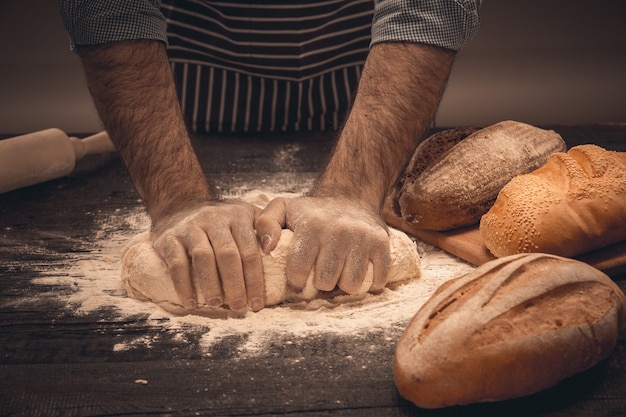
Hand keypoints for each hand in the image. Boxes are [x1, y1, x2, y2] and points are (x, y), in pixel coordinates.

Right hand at [151, 200, 264, 312]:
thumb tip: (278, 252)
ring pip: (203, 257)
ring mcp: (191, 227)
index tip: (257, 304)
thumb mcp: (247, 215)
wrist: (180, 204)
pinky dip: (183, 285)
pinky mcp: (169, 237)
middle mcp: (215, 218)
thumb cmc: (222, 221)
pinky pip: (176, 263)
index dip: (255, 280)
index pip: (250, 251)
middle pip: (228, 255)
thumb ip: (267, 228)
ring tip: (217, 304)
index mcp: (238, 216)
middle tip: (239, 306)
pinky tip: (190, 302)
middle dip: (236, 284)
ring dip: (211, 285)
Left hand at [255, 196, 390, 293]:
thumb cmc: (313, 211)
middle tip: (320, 273)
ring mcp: (363, 238)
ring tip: (338, 273)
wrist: (351, 196)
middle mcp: (339, 231)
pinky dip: (369, 283)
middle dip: (320, 283)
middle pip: (326, 282)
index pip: (298, 271)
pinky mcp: (382, 245)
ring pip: (352, 285)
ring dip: (343, 284)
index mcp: (312, 225)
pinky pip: (376, 280)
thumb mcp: (283, 208)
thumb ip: (265, 224)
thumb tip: (267, 247)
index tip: (298, 275)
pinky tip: (359, 271)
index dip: (296, 279)